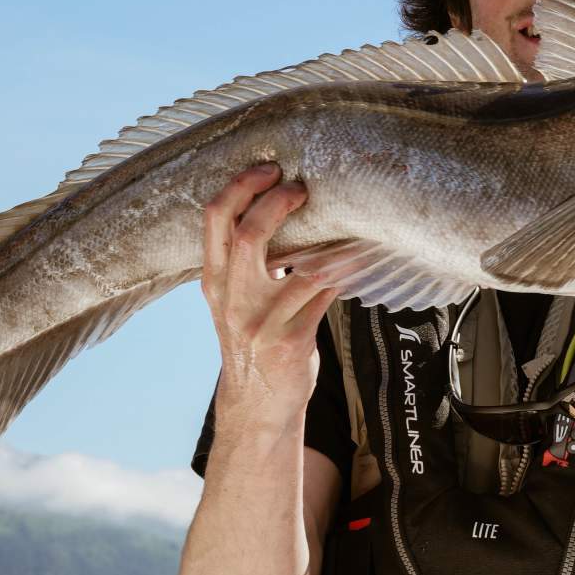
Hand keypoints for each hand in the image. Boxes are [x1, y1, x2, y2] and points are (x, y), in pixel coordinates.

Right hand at [201, 163, 340, 419]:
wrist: (256, 405)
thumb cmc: (251, 342)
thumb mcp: (233, 300)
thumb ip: (245, 262)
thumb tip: (276, 207)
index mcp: (215, 280)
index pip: (215, 218)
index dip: (242, 185)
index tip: (269, 169)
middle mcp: (233, 298)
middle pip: (248, 233)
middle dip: (278, 200)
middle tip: (301, 187)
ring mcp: (262, 320)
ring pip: (302, 264)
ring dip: (329, 236)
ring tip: (346, 216)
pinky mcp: (292, 340)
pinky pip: (326, 293)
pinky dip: (345, 269)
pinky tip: (359, 254)